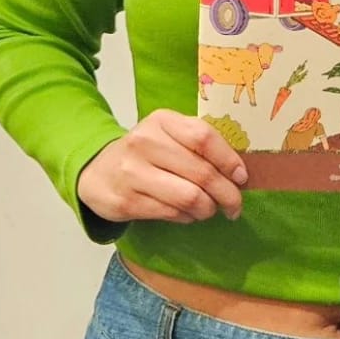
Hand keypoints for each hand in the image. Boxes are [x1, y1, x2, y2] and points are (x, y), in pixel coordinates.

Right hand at [77, 109, 247, 224]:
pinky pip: (171, 213)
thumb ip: (196, 143)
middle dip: (226, 193)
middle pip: (201, 172)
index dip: (228, 160)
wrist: (97, 171)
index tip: (242, 177)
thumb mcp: (166, 134)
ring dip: (208, 208)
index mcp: (161, 121)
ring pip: (189, 197)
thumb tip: (236, 171)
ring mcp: (133, 173)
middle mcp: (145, 143)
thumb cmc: (144, 152)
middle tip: (235, 205)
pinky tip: (189, 214)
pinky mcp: (127, 202)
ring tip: (211, 210)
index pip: (204, 138)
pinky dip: (188, 217)